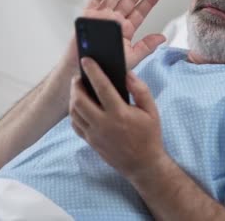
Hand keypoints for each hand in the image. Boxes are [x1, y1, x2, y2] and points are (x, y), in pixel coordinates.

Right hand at [62, 0, 165, 71]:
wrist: (86, 70)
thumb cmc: (107, 67)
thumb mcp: (131, 58)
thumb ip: (147, 47)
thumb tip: (162, 37)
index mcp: (126, 29)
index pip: (140, 12)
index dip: (148, 2)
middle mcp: (114, 20)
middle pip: (129, 1)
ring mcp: (101, 17)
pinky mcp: (88, 16)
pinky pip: (95, 1)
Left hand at [69, 57, 167, 178]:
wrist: (143, 164)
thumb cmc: (149, 135)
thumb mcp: (151, 110)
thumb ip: (140, 89)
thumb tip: (127, 74)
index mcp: (120, 114)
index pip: (102, 87)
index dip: (93, 71)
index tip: (86, 60)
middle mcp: (104, 124)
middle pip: (79, 99)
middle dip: (76, 84)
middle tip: (80, 76)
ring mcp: (94, 134)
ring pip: (74, 111)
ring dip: (73, 97)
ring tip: (78, 89)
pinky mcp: (90, 141)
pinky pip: (75, 124)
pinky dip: (74, 112)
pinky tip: (80, 106)